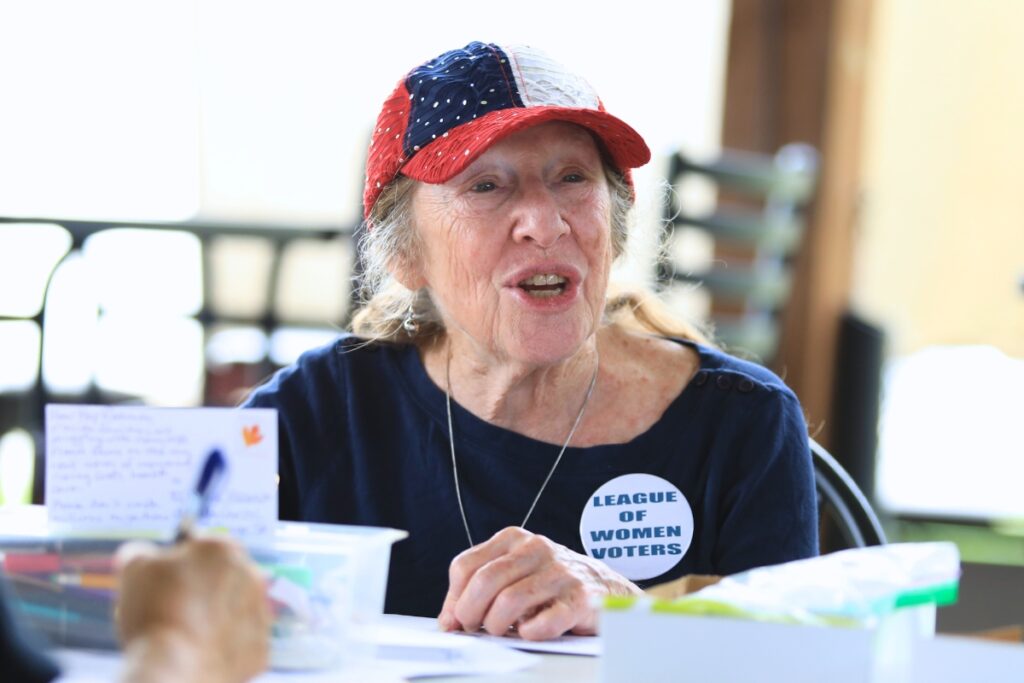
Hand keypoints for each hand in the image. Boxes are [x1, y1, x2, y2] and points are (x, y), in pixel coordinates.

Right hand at [115, 537, 270, 682]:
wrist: (176, 668)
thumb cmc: (155, 613)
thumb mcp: (134, 567)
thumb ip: (142, 552)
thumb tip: (145, 554)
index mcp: (223, 549)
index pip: (202, 548)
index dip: (180, 565)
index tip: (165, 582)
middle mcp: (251, 575)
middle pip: (221, 578)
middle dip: (200, 590)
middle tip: (171, 611)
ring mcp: (260, 612)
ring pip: (232, 610)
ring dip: (213, 618)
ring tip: (183, 635)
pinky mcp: (260, 647)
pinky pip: (238, 642)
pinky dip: (220, 647)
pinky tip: (198, 653)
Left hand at [438, 526, 641, 640]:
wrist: (604, 587)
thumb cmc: (550, 583)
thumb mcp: (513, 574)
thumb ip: (478, 590)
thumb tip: (448, 622)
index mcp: (513, 539)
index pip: (465, 566)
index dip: (454, 599)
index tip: (457, 620)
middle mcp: (536, 549)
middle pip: (484, 582)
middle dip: (471, 614)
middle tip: (475, 630)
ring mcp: (560, 572)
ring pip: (510, 601)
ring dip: (498, 626)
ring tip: (503, 633)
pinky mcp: (580, 598)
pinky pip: (545, 621)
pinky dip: (530, 633)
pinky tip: (530, 633)